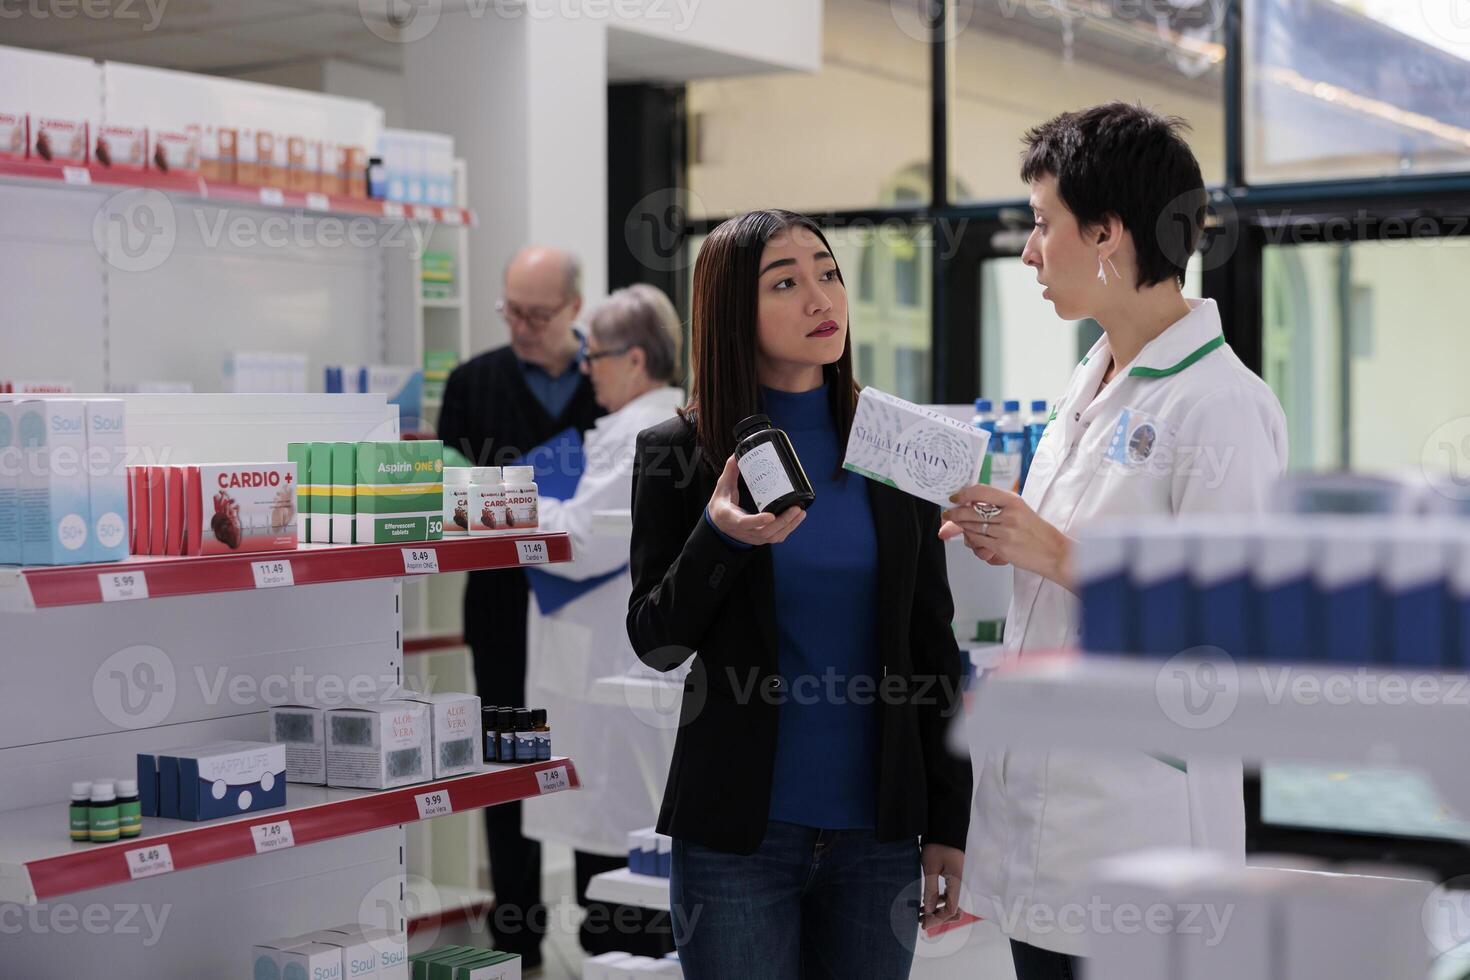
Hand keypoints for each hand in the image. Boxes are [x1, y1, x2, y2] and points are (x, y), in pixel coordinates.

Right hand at [707, 454, 805, 546]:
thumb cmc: (721, 505)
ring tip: (800, 512)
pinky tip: (797, 519)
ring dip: (789, 525)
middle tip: (796, 508)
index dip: (757, 521)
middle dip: (783, 521)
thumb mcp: (722, 487)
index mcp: (729, 517)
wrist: (719, 523)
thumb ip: (730, 472)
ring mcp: (751, 536)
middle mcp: (741, 531)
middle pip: (764, 531)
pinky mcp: (759, 539)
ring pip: (772, 536)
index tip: (770, 515)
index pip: (743, 522)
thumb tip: (737, 455)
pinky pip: (775, 538)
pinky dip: (788, 529)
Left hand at [921, 843, 963, 925]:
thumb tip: (928, 911)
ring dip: (937, 910)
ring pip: (951, 903)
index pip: (951, 909)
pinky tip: (926, 901)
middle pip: (954, 910)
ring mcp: (958, 881)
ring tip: (920, 912)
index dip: (937, 919)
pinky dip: (938, 901)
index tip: (923, 923)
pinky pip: (949, 895)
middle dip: (938, 917)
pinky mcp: (954, 878)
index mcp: (958, 883)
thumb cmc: (938, 845)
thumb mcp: (931, 868)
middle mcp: (961, 884)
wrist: (945, 828)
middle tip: (921, 920)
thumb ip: (930, 890)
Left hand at [939, 484, 1073, 589]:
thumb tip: (968, 503)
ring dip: (962, 527)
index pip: (981, 491)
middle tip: (947, 514)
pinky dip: (971, 539)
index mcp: (1013, 501)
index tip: (955, 497)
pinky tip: (971, 538)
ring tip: (960, 525)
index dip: (963, 494)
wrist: (1054, 552)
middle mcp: (1009, 514)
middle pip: (971, 511)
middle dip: (955, 514)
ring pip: (972, 527)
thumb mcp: (1020, 510)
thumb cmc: (1036, 532)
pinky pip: (978, 541)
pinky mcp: (1002, 547)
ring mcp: (1005, 531)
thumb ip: (997, 506)